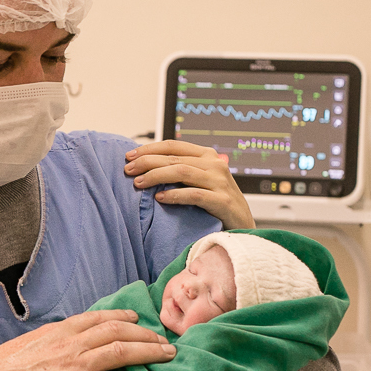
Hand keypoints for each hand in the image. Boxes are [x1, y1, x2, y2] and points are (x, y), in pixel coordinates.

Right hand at [0, 309, 174, 370]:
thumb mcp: (22, 348)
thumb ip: (44, 345)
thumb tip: (51, 348)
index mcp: (57, 332)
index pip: (96, 318)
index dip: (121, 317)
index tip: (137, 318)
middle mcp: (70, 343)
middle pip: (117, 331)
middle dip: (145, 333)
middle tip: (163, 340)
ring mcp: (76, 366)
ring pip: (124, 352)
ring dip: (151, 353)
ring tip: (169, 357)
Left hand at [125, 140, 254, 228]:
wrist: (242, 224)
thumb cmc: (216, 202)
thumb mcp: (199, 180)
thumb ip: (180, 169)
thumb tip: (146, 164)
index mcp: (207, 155)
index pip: (173, 146)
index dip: (149, 148)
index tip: (129, 155)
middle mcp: (215, 165)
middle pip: (174, 158)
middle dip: (147, 162)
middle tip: (128, 170)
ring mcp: (220, 182)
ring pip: (182, 172)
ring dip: (156, 176)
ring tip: (138, 183)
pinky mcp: (222, 201)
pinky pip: (194, 194)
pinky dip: (174, 195)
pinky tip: (159, 198)